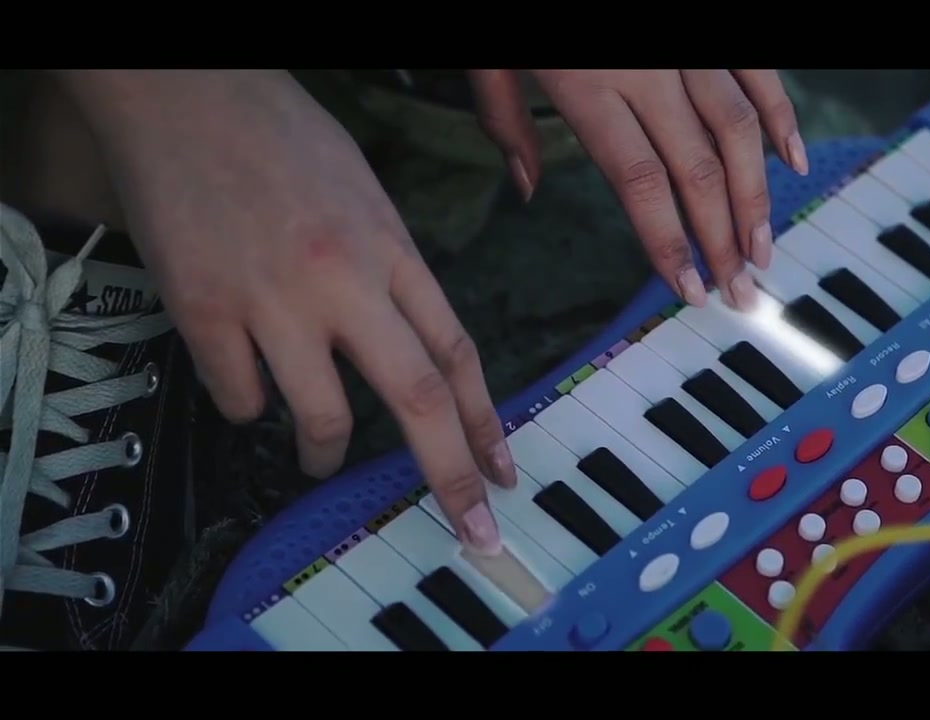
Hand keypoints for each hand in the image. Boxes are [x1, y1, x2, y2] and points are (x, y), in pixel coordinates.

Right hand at [60, 70, 513, 553]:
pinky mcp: (203, 310)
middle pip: (417, 398)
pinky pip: (238, 398)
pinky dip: (247, 407)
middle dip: (452, 475)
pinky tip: (246, 387)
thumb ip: (391, 269)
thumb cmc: (276, 131)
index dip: (486, 423)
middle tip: (472, 527)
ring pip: (323, 417)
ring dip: (326, 453)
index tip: (502, 472)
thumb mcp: (365, 193)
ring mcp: (273, 299)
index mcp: (391, 247)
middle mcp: (344, 280)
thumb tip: (411, 341)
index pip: (457, 353)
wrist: (181, 90)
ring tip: (320, 457)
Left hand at [468, 69, 806, 309]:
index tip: (689, 291)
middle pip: (696, 167)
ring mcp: (687, 42)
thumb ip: (505, 120)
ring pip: (738, 127)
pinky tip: (794, 163)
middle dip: (722, 237)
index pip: (639, 182)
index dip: (669, 242)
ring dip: (756, 195)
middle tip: (741, 292)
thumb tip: (527, 189)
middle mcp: (645, 65)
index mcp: (586, 82)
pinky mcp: (712, 25)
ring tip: (764, 250)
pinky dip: (781, 116)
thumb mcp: (486, 53)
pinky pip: (758, 71)